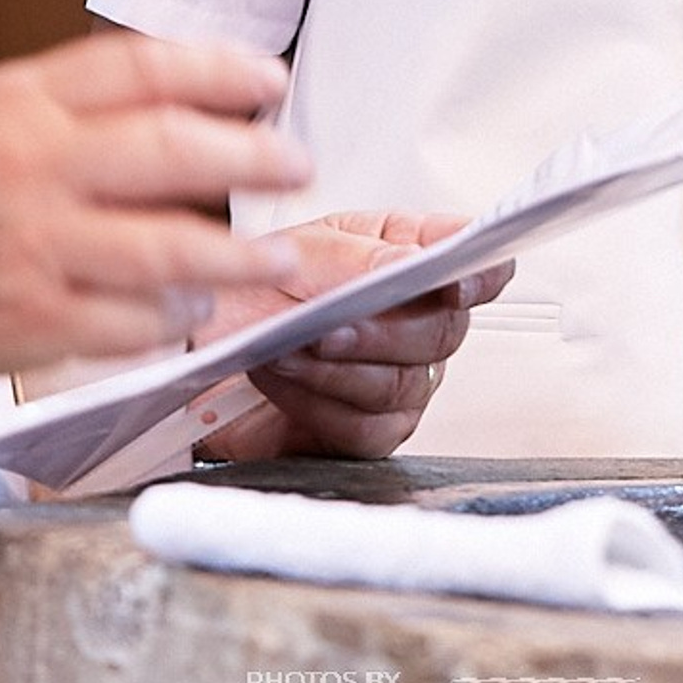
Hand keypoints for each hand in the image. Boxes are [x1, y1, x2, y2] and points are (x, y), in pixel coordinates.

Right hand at [0, 32, 310, 417]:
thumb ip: (66, 109)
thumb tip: (176, 103)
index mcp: (18, 105)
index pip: (143, 67)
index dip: (221, 69)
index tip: (269, 81)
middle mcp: (32, 167)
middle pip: (176, 149)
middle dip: (255, 157)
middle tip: (297, 163)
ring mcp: (34, 248)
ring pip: (171, 248)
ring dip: (240, 254)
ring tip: (276, 256)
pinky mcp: (31, 323)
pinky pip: (132, 322)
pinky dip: (173, 318)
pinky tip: (191, 310)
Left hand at [192, 210, 514, 462]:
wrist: (201, 349)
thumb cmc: (254, 291)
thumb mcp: (296, 252)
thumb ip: (355, 258)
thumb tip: (410, 263)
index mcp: (405, 256)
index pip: (475, 264)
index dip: (481, 273)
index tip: (456, 281)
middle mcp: (413, 319)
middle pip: (443, 331)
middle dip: (382, 330)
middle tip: (331, 323)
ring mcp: (401, 379)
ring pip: (401, 383)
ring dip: (337, 366)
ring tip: (289, 347)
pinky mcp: (372, 430)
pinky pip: (366, 427)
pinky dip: (317, 401)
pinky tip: (285, 378)